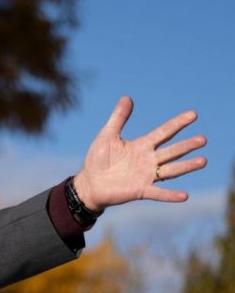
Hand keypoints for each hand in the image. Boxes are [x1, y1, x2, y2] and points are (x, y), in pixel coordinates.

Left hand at [72, 96, 206, 211]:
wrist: (89, 183)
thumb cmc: (98, 159)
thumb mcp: (107, 135)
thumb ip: (118, 118)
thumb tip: (127, 97)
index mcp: (142, 145)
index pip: (164, 132)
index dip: (178, 123)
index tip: (194, 114)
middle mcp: (148, 160)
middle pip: (172, 151)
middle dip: (187, 145)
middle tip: (203, 139)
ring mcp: (146, 176)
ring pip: (171, 170)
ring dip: (186, 166)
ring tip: (203, 160)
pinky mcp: (140, 190)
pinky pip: (158, 193)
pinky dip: (170, 195)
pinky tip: (184, 196)